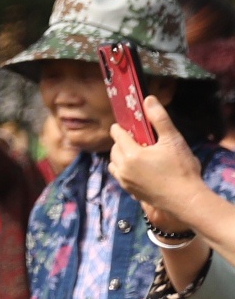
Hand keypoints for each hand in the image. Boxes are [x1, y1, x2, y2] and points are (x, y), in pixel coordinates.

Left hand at [114, 99, 214, 228]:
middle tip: (139, 139)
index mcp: (130, 154)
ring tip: (138, 153)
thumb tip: (148, 100)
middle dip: (123, 141)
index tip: (129, 124)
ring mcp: (124, 181)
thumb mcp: (173, 140)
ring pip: (114, 163)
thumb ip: (159, 119)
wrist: (185, 199)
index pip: (116, 134)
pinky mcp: (130, 191)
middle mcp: (122, 168)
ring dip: (121, 156)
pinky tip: (139, 168)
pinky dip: (124, 169)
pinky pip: (120, 176)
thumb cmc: (181, 169)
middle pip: (114, 148)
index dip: (122, 127)